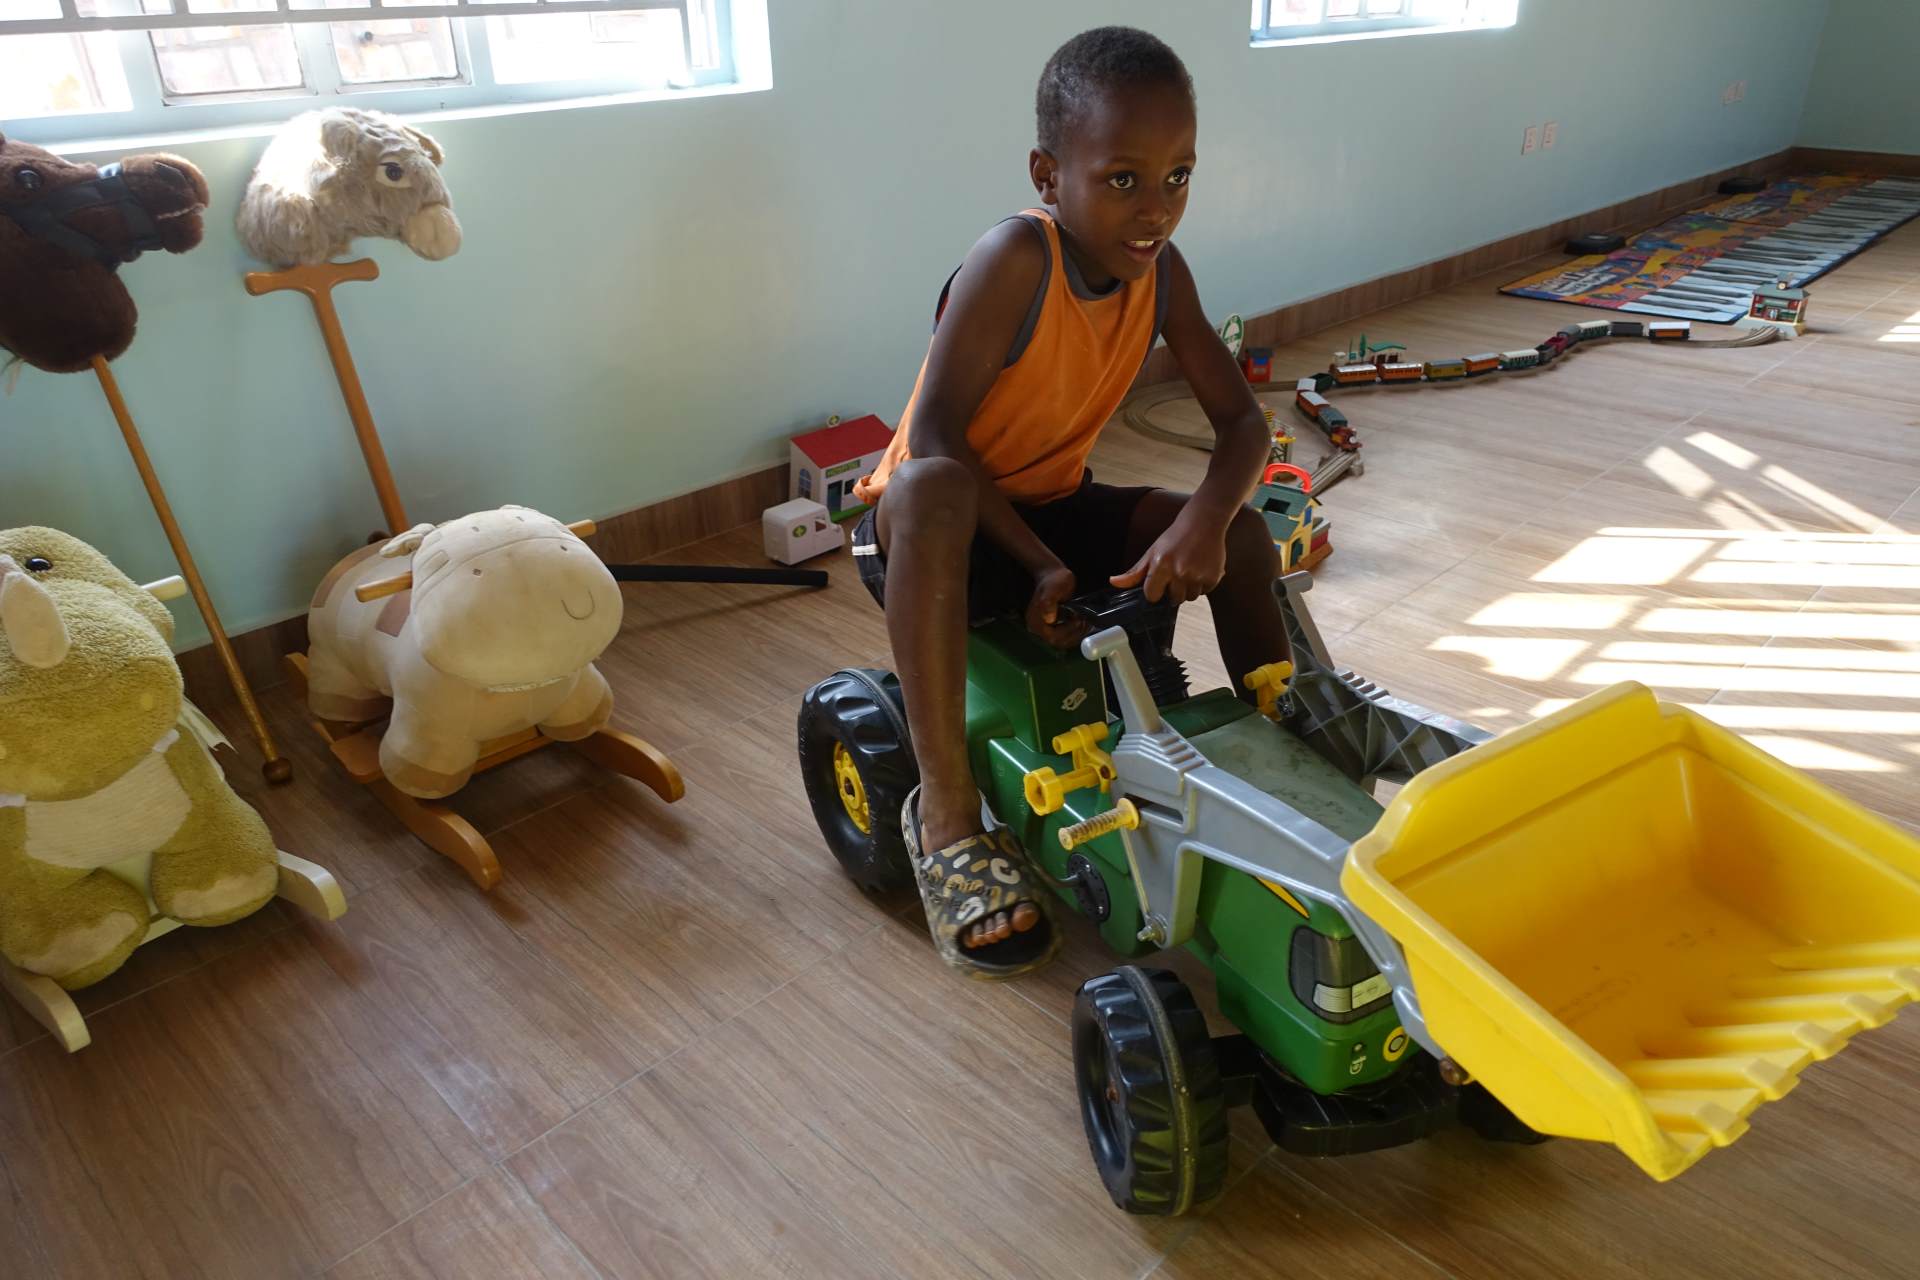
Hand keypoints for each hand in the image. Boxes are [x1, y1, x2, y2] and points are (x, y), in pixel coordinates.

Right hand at [1026, 563, 1085, 648]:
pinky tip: (1083, 623)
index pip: (1051, 637)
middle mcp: (1038, 627)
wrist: (1054, 574)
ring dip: (1076, 635)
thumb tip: (1049, 618)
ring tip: (1086, 623)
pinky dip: (1075, 632)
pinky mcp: (1053, 626)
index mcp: (1035, 621)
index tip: (1078, 620)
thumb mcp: (1053, 589)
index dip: (1067, 632)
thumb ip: (1049, 602)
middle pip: (1057, 641)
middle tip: (1085, 623)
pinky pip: (1064, 636)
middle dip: (1073, 635)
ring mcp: (1046, 627)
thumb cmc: (1054, 580)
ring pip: (1062, 641)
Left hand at [1111, 510, 1228, 603]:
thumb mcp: (1152, 552)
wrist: (1203, 523)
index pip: (1152, 595)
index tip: (1159, 583)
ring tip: (1190, 570)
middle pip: (1174, 599)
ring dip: (1189, 588)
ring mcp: (1197, 575)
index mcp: (1160, 565)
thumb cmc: (1175, 537)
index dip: (1155, 591)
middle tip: (1177, 572)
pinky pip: (1205, 592)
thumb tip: (1113, 583)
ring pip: (1190, 597)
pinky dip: (1203, 584)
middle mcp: (1179, 572)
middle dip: (1174, 590)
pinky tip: (1201, 568)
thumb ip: (1134, 572)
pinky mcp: (1213, 577)